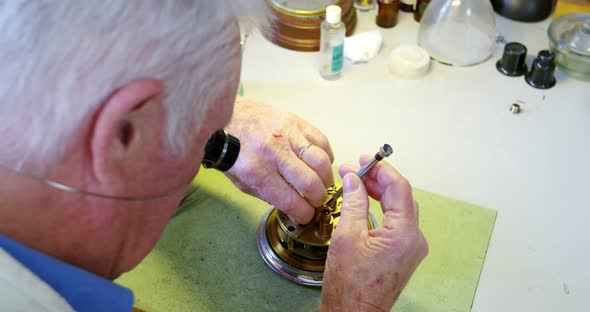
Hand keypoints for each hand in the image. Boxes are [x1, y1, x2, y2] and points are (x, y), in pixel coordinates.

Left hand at [224, 97, 333, 223]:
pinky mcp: (295, 121)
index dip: (304, 214)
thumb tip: (295, 208)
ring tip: (322, 183)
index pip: (291, 201)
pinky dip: (326, 156)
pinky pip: (322, 141)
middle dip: (318, 199)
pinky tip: (320, 164)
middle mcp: (274, 152)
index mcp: (257, 172)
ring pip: (321, 161)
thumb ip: (269, 196)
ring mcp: (287, 134)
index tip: (307, 216)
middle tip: (316, 201)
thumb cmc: (234, 153)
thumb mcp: (243, 183)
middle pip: (310, 183)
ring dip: (326, 178)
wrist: (225, 119)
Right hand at [320, 156, 427, 311]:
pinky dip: (382, 208)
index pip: (399, 188)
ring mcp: (411, 248)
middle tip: (356, 169)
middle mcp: (414, 240)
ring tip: (357, 182)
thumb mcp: (347, 236)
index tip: (365, 160)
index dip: (381, 170)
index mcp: (404, 234)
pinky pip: (397, 222)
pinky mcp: (404, 253)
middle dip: (378, 180)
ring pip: (399, 208)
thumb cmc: (350, 286)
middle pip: (401, 197)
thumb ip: (354, 202)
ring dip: (379, 193)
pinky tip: (366, 202)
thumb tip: (354, 180)